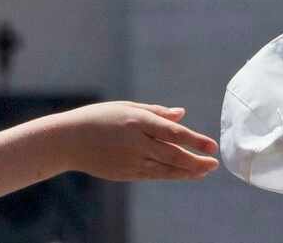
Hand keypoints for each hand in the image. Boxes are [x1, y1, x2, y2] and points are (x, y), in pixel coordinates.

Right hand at [56, 101, 219, 180]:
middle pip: (173, 154)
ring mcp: (130, 160)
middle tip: (215, 163)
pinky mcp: (125, 173)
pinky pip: (153, 175)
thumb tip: (182, 114)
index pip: (173, 133)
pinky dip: (171, 175)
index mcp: (138, 122)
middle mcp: (137, 143)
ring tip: (205, 171)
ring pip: (165, 169)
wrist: (67, 140)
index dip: (195, 140)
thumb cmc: (100, 118)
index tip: (212, 146)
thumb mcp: (128, 107)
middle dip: (196, 160)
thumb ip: (157, 112)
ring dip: (187, 171)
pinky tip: (185, 175)